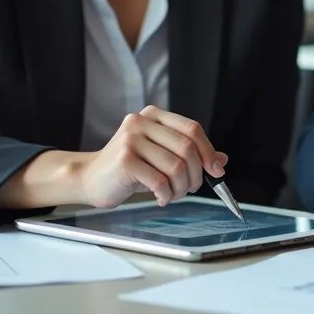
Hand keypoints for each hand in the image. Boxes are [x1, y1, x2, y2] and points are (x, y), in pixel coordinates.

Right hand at [78, 105, 228, 208]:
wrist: (91, 179)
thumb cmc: (129, 170)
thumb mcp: (162, 158)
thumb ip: (190, 156)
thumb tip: (222, 161)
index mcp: (154, 115)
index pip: (192, 128)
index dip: (208, 151)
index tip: (216, 171)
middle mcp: (142, 121)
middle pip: (187, 147)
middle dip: (197, 174)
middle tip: (192, 188)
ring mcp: (132, 138)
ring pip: (176, 166)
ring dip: (181, 187)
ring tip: (173, 195)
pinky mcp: (125, 159)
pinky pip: (160, 180)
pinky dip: (166, 194)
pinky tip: (160, 197)